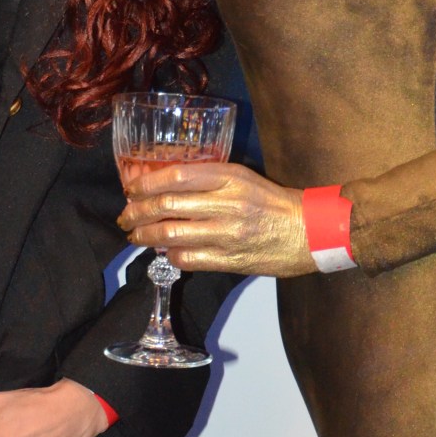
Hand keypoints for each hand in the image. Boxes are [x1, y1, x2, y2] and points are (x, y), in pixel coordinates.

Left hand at [116, 160, 315, 276]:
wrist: (310, 232)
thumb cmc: (273, 202)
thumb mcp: (242, 178)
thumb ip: (207, 179)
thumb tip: (163, 188)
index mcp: (230, 177)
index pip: (177, 175)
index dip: (147, 184)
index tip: (131, 190)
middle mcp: (227, 203)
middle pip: (167, 205)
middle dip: (137, 212)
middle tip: (125, 216)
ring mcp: (228, 234)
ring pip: (171, 234)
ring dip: (145, 235)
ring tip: (135, 236)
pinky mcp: (231, 261)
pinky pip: (188, 259)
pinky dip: (169, 254)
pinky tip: (164, 251)